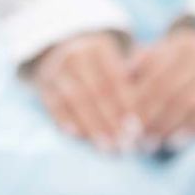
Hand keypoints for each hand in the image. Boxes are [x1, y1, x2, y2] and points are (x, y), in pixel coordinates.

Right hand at [30, 31, 137, 151]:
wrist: (61, 54)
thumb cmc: (103, 66)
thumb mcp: (119, 60)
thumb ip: (135, 78)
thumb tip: (151, 103)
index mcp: (98, 47)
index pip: (114, 78)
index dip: (126, 104)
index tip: (137, 127)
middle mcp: (75, 55)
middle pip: (96, 90)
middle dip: (112, 119)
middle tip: (125, 143)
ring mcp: (56, 70)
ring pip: (75, 99)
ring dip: (92, 125)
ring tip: (107, 146)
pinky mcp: (43, 86)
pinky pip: (54, 104)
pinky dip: (65, 120)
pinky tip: (79, 136)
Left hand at [131, 24, 194, 149]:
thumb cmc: (187, 58)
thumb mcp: (167, 50)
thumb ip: (143, 60)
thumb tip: (124, 74)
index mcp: (182, 45)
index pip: (155, 75)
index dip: (139, 100)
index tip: (124, 121)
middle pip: (171, 90)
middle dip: (150, 117)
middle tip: (135, 138)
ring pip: (189, 103)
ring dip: (167, 126)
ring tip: (150, 144)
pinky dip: (190, 129)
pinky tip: (174, 142)